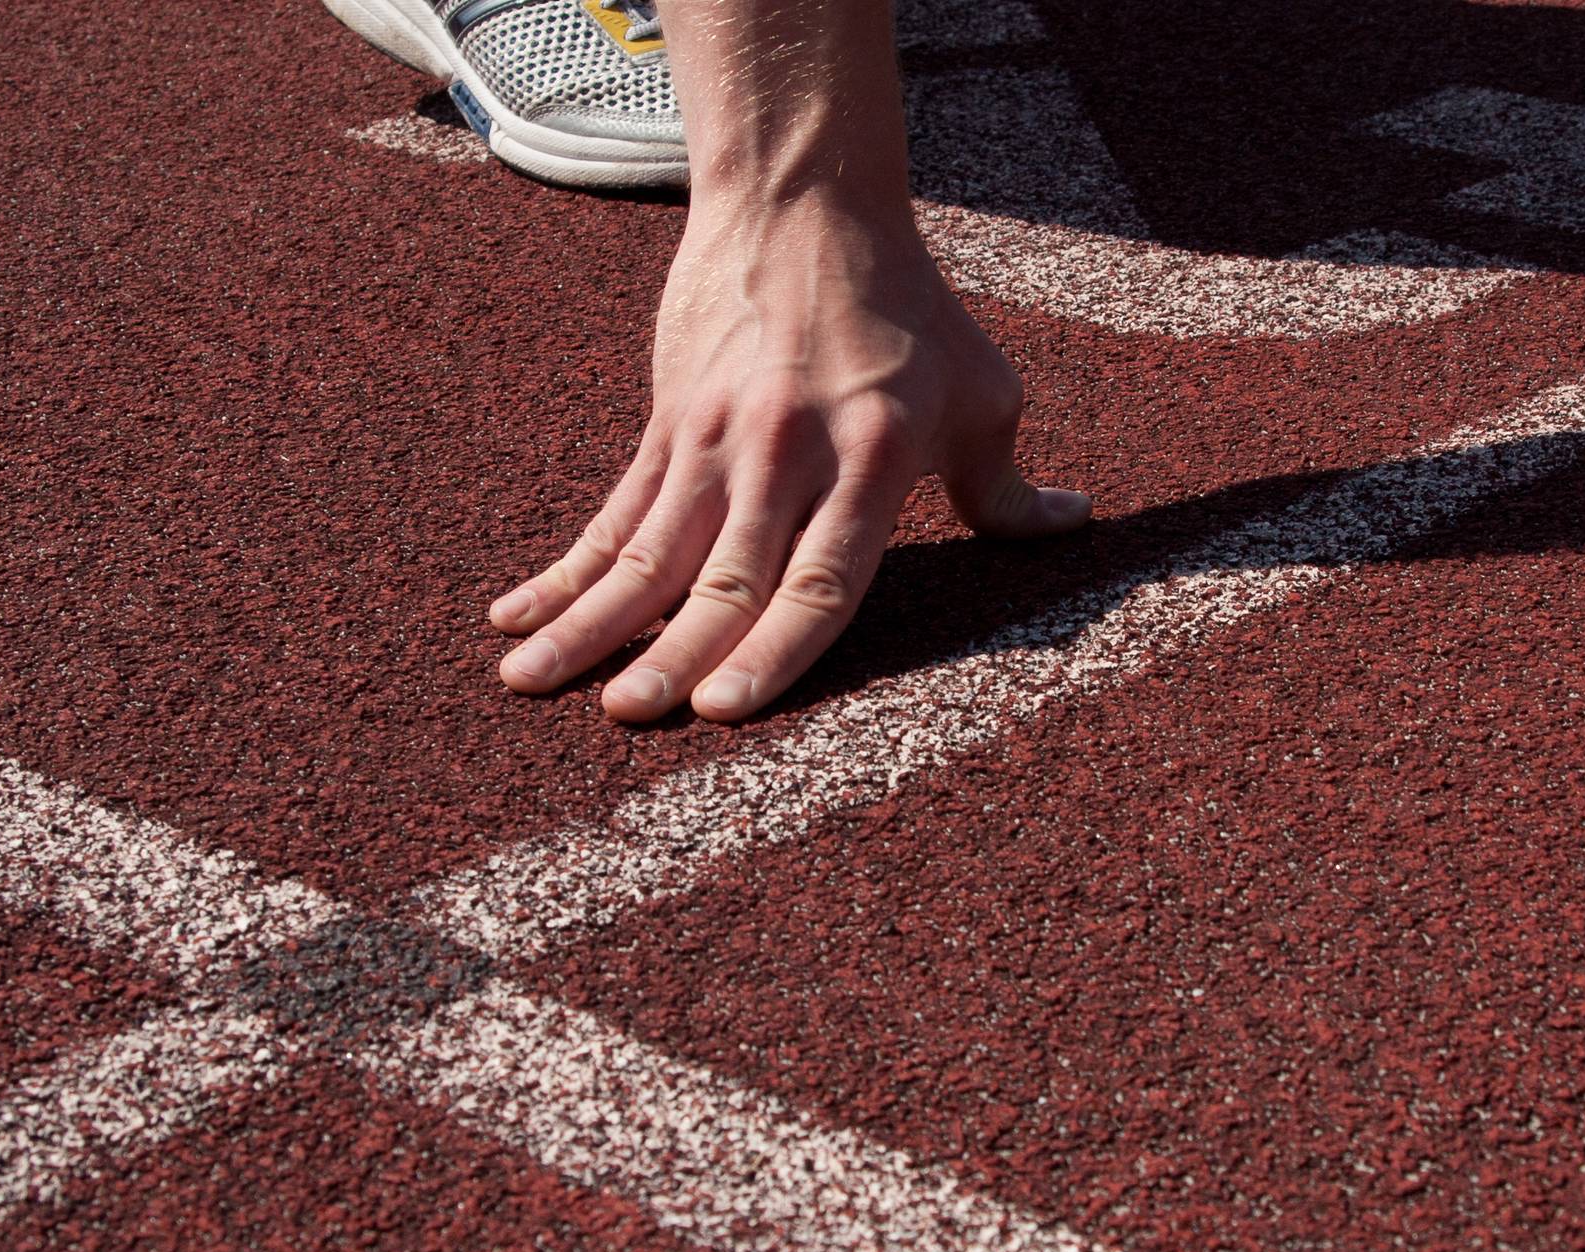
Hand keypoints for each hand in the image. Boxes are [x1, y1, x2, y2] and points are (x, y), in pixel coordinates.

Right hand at [488, 202, 1088, 721]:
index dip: (773, 648)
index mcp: (872, 459)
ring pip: (645, 550)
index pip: (822, 577)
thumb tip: (1070, 527)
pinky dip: (562, 570)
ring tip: (524, 681)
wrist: (807, 202)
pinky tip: (514, 616)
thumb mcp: (984, 391)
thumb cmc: (911, 310)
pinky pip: (611, 512)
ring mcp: (715, 439)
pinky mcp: (666, 423)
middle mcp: (787, 453)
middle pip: (724, 574)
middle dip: (669, 652)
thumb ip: (1009, 484)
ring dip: (586, 622)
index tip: (723, 707)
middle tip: (628, 716)